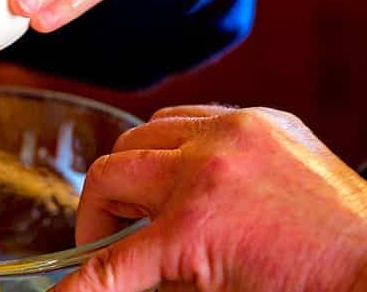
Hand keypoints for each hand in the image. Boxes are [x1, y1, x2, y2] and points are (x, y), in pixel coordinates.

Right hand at [54, 105, 366, 291]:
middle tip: (108, 243)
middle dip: (97, 216)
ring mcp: (233, 132)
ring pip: (141, 134)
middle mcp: (206, 165)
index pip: (111, 265)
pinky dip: (172, 144)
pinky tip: (186, 172)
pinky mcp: (258, 119)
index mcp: (197, 225)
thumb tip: (115, 278)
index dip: (79, 286)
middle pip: (109, 176)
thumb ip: (158, 280)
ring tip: (150, 205)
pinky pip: (186, 116)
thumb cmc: (310, 291)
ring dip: (134, 173)